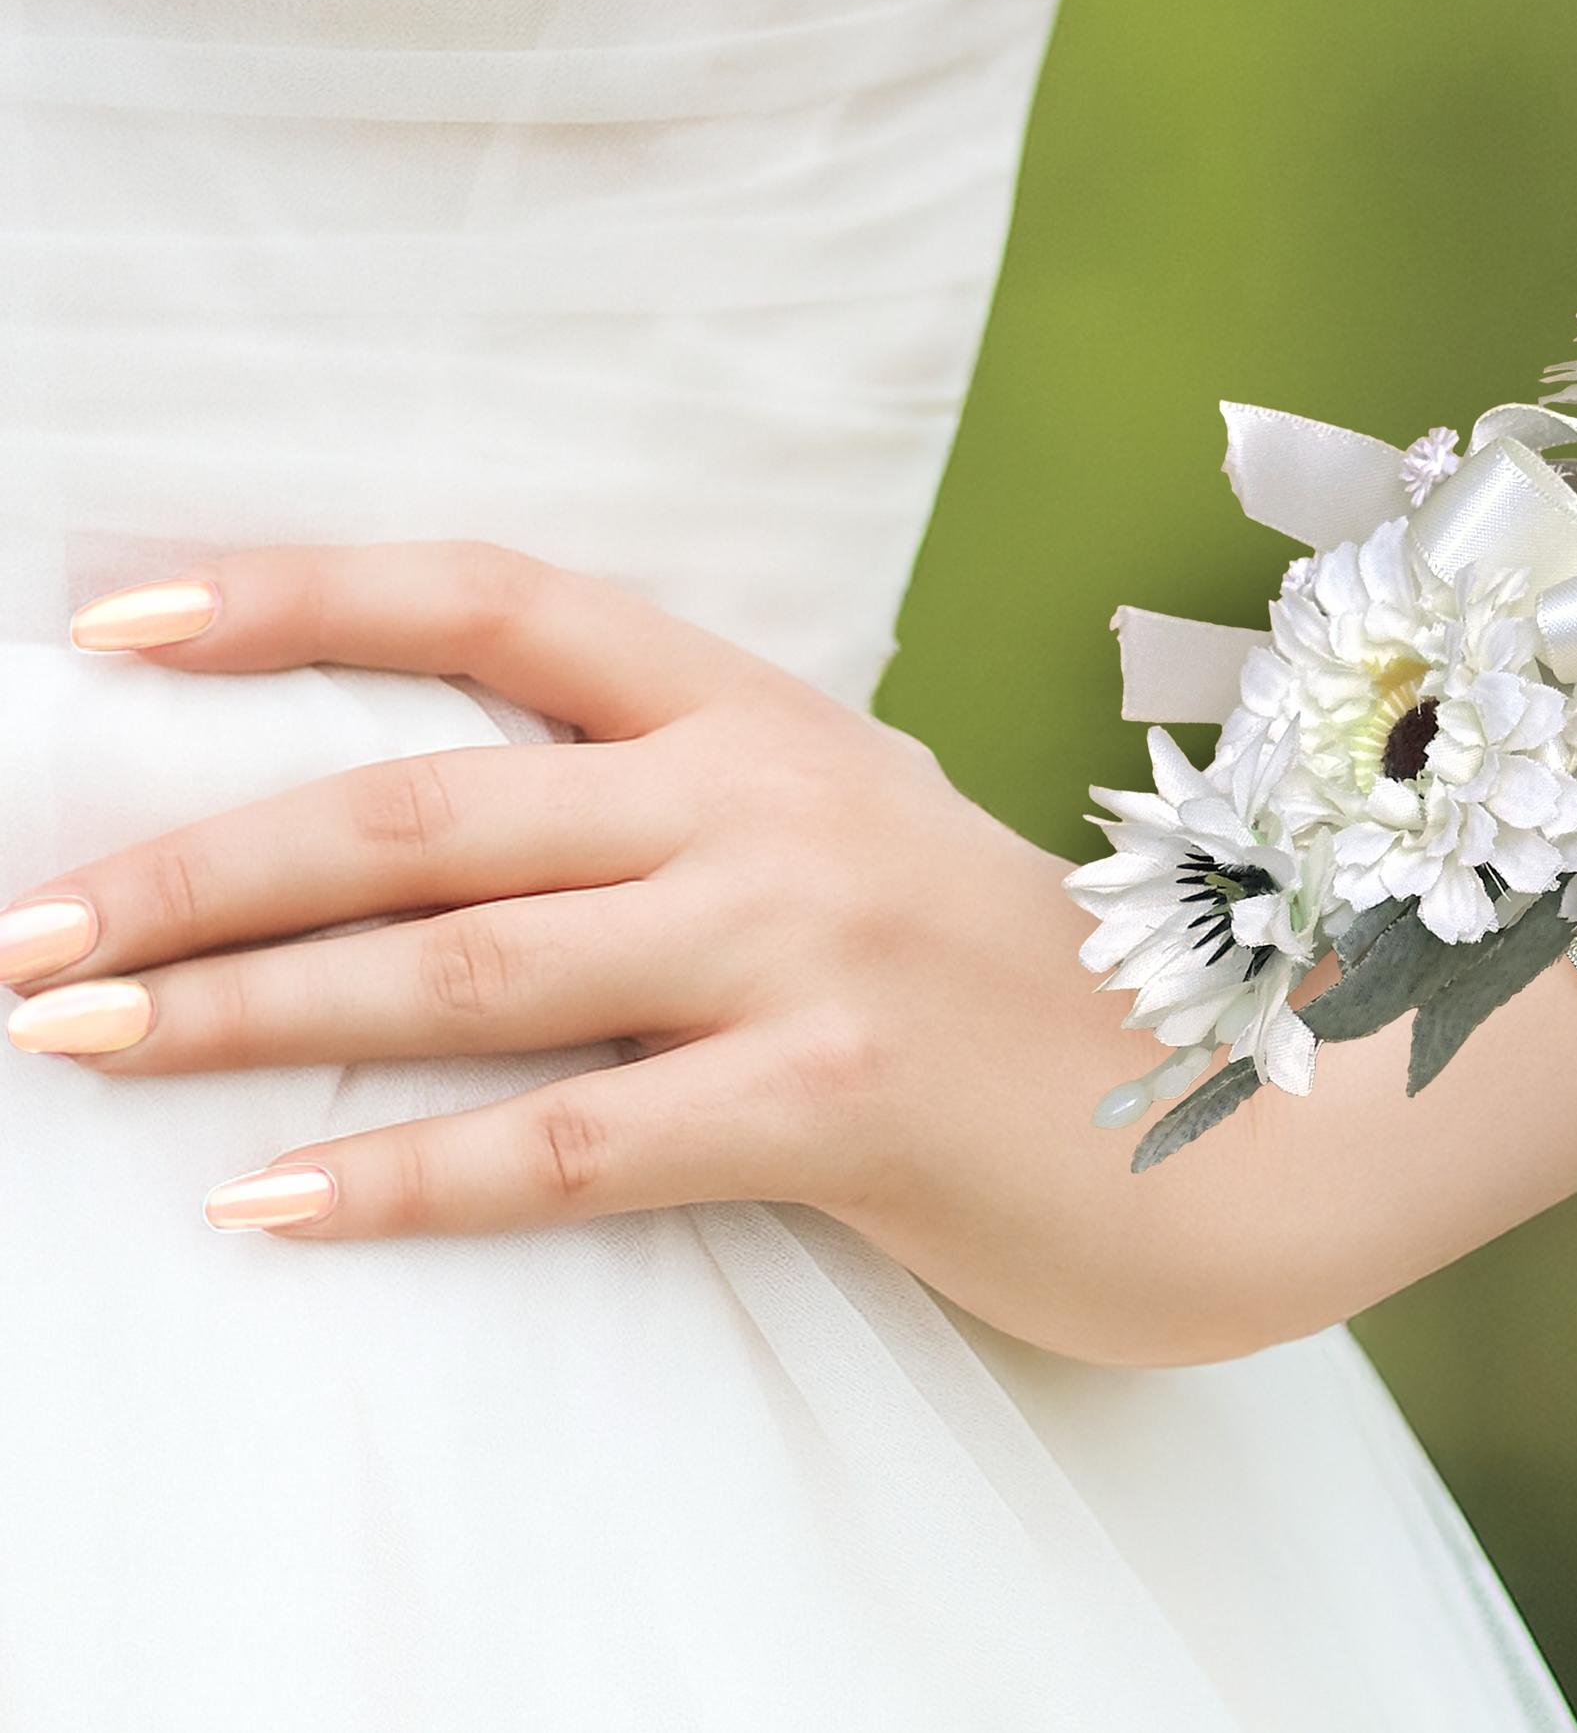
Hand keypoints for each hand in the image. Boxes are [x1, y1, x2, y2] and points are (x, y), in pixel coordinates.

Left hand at [0, 543, 1101, 1241]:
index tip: (109, 619)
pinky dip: (408, 1177)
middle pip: (427, 804)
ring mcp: (812, 942)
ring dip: (245, 1010)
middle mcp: (774, 800)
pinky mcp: (842, 1097)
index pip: (498, 602)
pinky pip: (578, 1141)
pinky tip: (270, 1204)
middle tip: (23, 936)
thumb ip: (679, 816)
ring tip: (76, 1045)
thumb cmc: (1007, 986)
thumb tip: (436, 841)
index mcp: (764, 714)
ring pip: (471, 965)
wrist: (1233, 1103)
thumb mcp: (850, 843)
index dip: (296, 594)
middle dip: (194, 865)